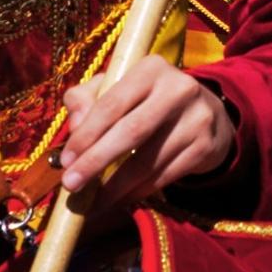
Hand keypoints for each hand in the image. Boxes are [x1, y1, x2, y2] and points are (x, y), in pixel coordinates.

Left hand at [60, 56, 234, 209]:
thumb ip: (87, 98)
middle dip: (96, 162)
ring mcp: (197, 118)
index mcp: (152, 68)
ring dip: (114, 187)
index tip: (66, 160)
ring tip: (90, 203)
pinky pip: (163, 177)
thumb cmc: (147, 100)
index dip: (87, 133)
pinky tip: (119, 199)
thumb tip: (76, 124)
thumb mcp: (118, 88)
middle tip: (72, 186)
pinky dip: (136, 192)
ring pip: (148, 161)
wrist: (205, 113)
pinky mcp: (205, 146)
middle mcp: (179, 88)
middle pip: (132, 131)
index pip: (114, 102)